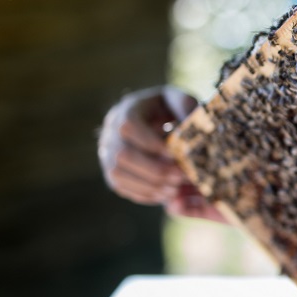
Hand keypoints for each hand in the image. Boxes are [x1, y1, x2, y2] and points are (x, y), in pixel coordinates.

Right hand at [97, 85, 224, 220]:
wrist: (150, 120)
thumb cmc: (167, 109)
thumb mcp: (176, 100)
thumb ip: (184, 106)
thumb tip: (190, 123)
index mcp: (126, 110)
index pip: (129, 126)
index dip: (150, 142)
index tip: (175, 154)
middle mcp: (109, 132)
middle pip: (123, 155)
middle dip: (154, 169)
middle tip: (180, 176)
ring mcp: (106, 154)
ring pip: (118, 175)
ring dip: (148, 186)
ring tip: (175, 190)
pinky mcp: (111, 172)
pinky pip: (122, 187)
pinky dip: (144, 194)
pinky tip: (165, 195)